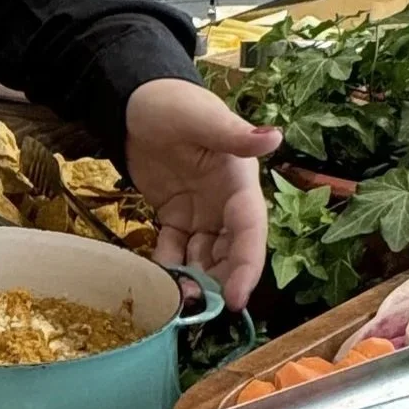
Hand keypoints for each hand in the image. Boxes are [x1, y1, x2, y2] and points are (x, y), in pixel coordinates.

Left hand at [124, 77, 280, 310]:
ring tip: (178, 302)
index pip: (250, 232)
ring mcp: (200, 212)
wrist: (134, 100)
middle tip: (199, 308)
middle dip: (219, 282)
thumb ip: (234, 135)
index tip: (236, 299)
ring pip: (205, 256)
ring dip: (196, 280)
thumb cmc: (173, 102)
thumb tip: (274, 137)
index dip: (246, 266)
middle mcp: (225, 203)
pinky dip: (169, 267)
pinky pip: (175, 249)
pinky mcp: (174, 215)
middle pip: (230, 252)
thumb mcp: (203, 117)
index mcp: (239, 182)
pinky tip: (158, 283)